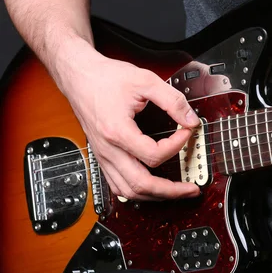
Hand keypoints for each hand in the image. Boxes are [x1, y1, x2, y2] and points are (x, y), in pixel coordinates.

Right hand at [59, 49, 205, 200]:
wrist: (78, 76)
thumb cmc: (105, 78)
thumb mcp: (145, 80)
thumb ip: (172, 100)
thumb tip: (190, 119)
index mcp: (117, 131)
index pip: (154, 155)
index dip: (177, 146)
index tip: (186, 132)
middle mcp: (108, 149)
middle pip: (141, 185)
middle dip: (171, 191)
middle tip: (192, 188)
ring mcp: (103, 156)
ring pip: (128, 191)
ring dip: (155, 195)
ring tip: (176, 192)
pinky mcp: (102, 156)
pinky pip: (118, 185)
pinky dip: (137, 191)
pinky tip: (152, 188)